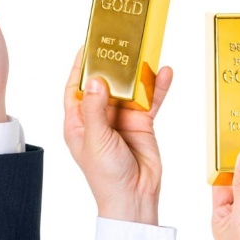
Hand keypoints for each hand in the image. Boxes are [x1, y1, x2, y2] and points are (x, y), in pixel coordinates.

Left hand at [62, 48, 172, 224]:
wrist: (134, 198)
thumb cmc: (105, 175)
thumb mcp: (96, 140)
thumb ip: (95, 109)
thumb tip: (94, 79)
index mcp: (77, 122)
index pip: (75, 87)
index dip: (79, 67)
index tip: (87, 46)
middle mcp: (98, 117)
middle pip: (103, 83)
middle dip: (111, 64)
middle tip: (120, 41)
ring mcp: (120, 119)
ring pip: (128, 89)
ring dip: (135, 72)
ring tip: (143, 50)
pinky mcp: (141, 124)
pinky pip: (149, 100)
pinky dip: (157, 87)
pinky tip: (165, 72)